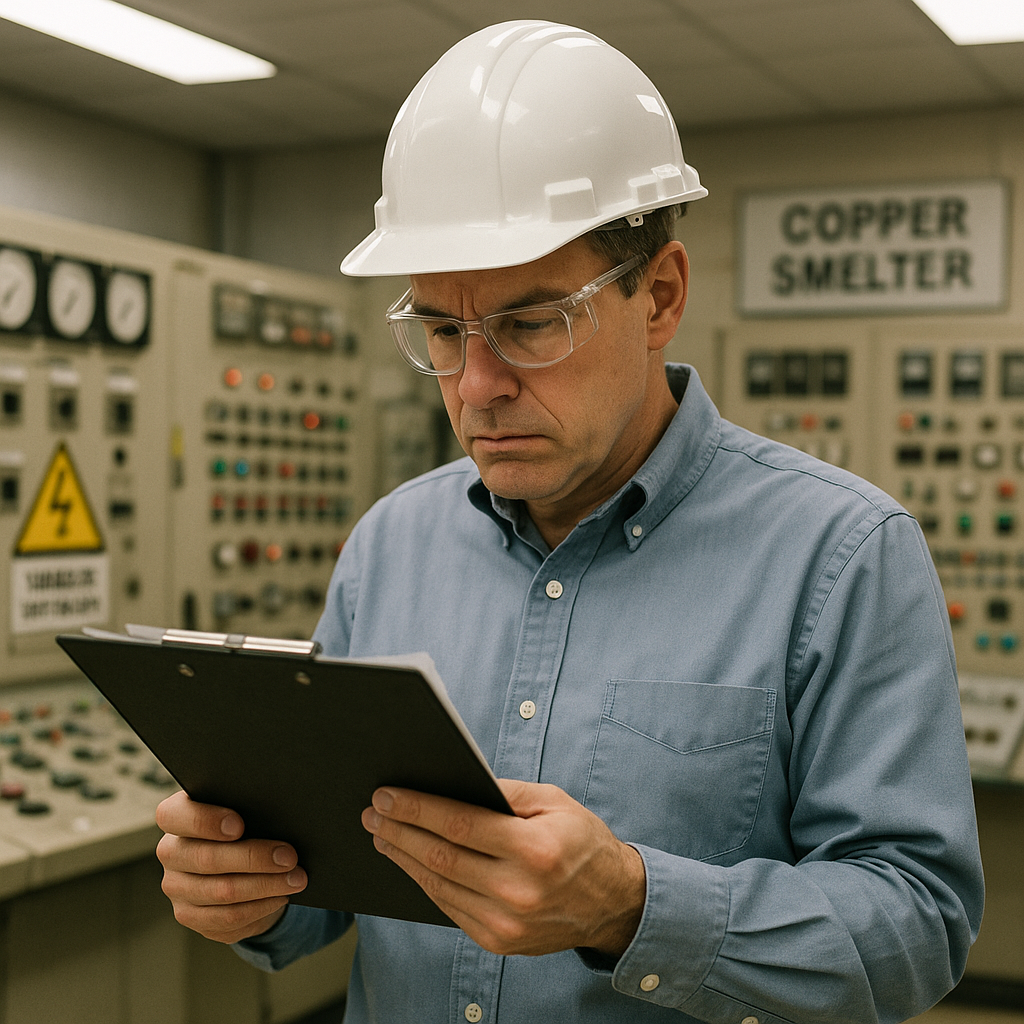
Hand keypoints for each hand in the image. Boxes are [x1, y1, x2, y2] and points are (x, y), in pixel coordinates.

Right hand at [155, 789, 307, 943]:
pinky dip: (260, 906)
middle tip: (289, 857)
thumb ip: (250, 808)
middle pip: (206, 858)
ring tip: (296, 879)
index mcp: (177, 817)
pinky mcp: (190, 916)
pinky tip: (281, 896)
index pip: (173, 816)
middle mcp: (171, 852)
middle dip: (254, 858)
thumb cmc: (246, 825)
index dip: (204, 821)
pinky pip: (228, 917)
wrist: (242, 863)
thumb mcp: (246, 810)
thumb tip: (281, 817)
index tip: (239, 825)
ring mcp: (177, 887)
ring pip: (222, 891)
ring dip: (265, 885)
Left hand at [361, 779, 645, 956]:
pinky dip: (425, 882)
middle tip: (372, 813)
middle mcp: (518, 890)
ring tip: (382, 835)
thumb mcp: (553, 801)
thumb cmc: (581, 842)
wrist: (612, 903)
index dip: (417, 809)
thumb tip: (453, 782)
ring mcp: (506, 922)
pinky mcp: (498, 940)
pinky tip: (410, 862)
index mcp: (534, 849)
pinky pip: (449, 907)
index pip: (459, 824)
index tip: (386, 796)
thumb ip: (505, 792)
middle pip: (440, 856)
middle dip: (399, 831)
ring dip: (403, 858)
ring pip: (438, 885)